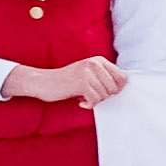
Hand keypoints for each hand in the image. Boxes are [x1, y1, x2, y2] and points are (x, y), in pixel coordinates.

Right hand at [3, 56, 124, 106]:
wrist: (43, 82)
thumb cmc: (67, 82)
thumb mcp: (87, 75)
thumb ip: (103, 78)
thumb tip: (122, 88)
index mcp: (99, 60)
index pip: (122, 76)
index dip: (117, 89)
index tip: (105, 93)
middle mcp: (95, 64)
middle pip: (114, 88)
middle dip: (104, 96)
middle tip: (91, 97)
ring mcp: (88, 72)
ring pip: (105, 95)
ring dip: (95, 101)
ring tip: (84, 98)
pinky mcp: (81, 82)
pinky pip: (95, 99)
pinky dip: (89, 104)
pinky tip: (81, 102)